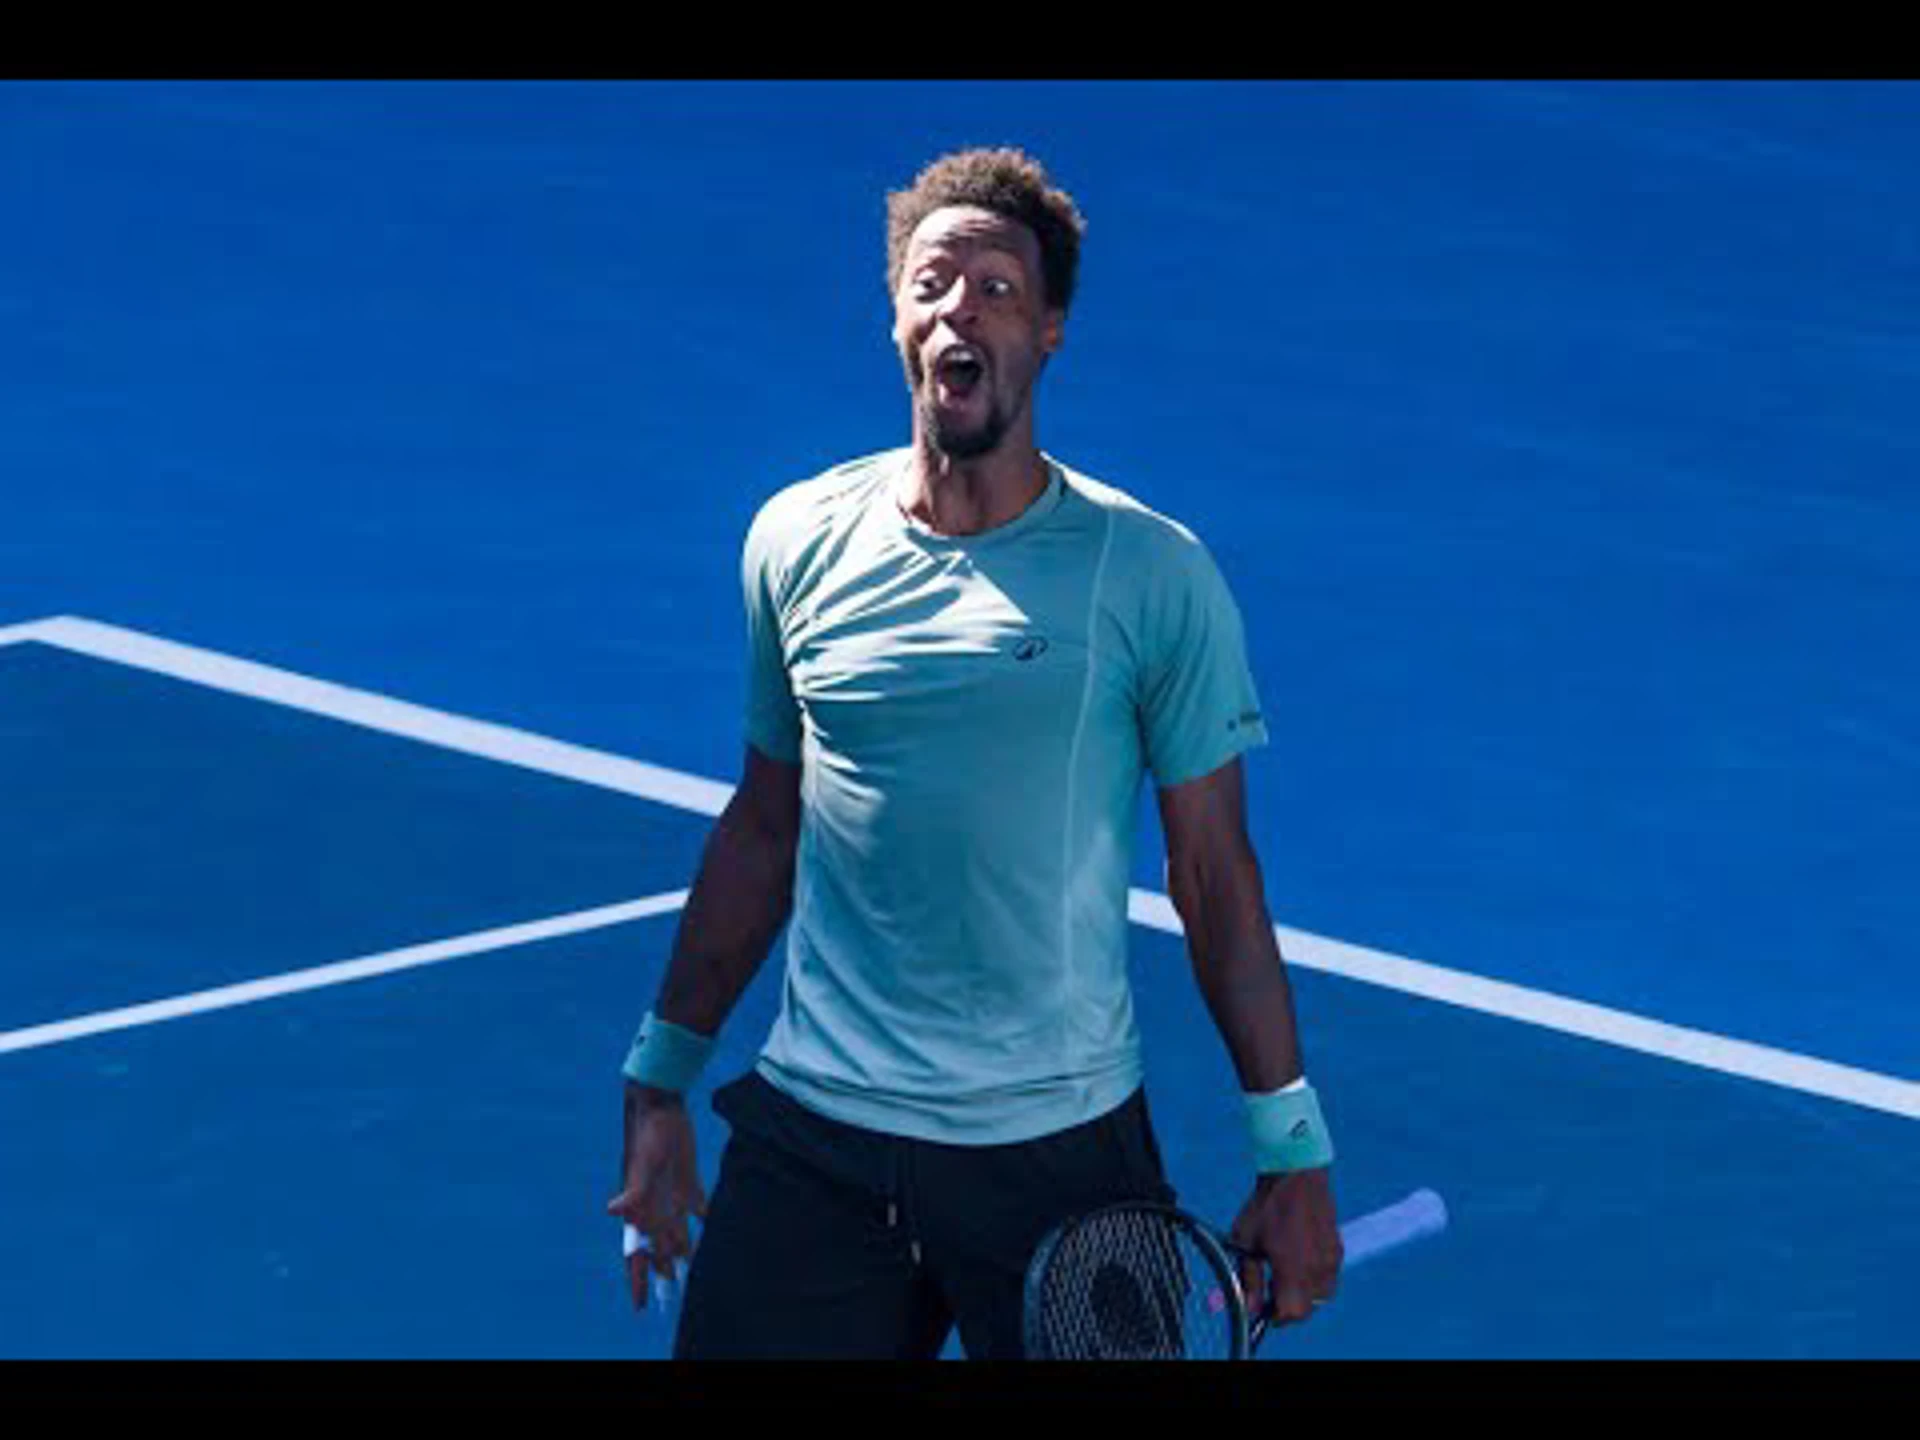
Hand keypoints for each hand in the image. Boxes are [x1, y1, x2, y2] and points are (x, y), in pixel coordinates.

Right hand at [606, 1084, 707, 1310]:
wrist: (659, 1105)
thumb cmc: (648, 1133)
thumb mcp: (642, 1163)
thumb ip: (633, 1191)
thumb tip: (612, 1211)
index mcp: (641, 1207)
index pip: (636, 1252)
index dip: (637, 1279)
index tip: (640, 1305)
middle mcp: (655, 1205)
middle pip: (658, 1247)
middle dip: (662, 1271)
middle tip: (671, 1296)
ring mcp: (671, 1193)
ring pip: (677, 1232)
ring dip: (683, 1251)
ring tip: (691, 1272)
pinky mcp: (687, 1180)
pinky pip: (697, 1207)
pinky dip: (704, 1220)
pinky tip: (714, 1228)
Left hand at [1227, 1168, 1341, 1327]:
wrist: (1297, 1173)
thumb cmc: (1267, 1206)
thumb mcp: (1246, 1241)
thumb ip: (1248, 1277)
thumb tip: (1249, 1307)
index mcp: (1294, 1269)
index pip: (1291, 1314)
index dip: (1274, 1316)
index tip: (1261, 1306)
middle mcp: (1318, 1270)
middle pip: (1306, 1309)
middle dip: (1287, 1306)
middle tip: (1269, 1288)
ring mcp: (1331, 1260)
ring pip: (1320, 1296)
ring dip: (1302, 1294)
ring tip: (1283, 1272)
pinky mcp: (1337, 1250)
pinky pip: (1328, 1277)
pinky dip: (1313, 1278)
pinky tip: (1297, 1258)